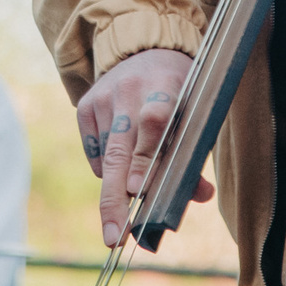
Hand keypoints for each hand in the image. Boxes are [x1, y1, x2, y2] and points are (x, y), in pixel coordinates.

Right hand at [76, 46, 213, 248]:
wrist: (144, 48)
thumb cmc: (179, 89)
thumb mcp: (195, 112)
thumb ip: (194, 155)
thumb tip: (201, 195)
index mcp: (164, 86)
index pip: (154, 123)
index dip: (146, 158)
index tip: (139, 190)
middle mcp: (128, 91)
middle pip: (120, 151)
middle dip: (116, 200)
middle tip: (115, 237)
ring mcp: (102, 98)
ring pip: (108, 161)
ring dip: (122, 185)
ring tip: (138, 183)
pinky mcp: (83, 107)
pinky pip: (95, 156)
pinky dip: (109, 169)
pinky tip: (124, 156)